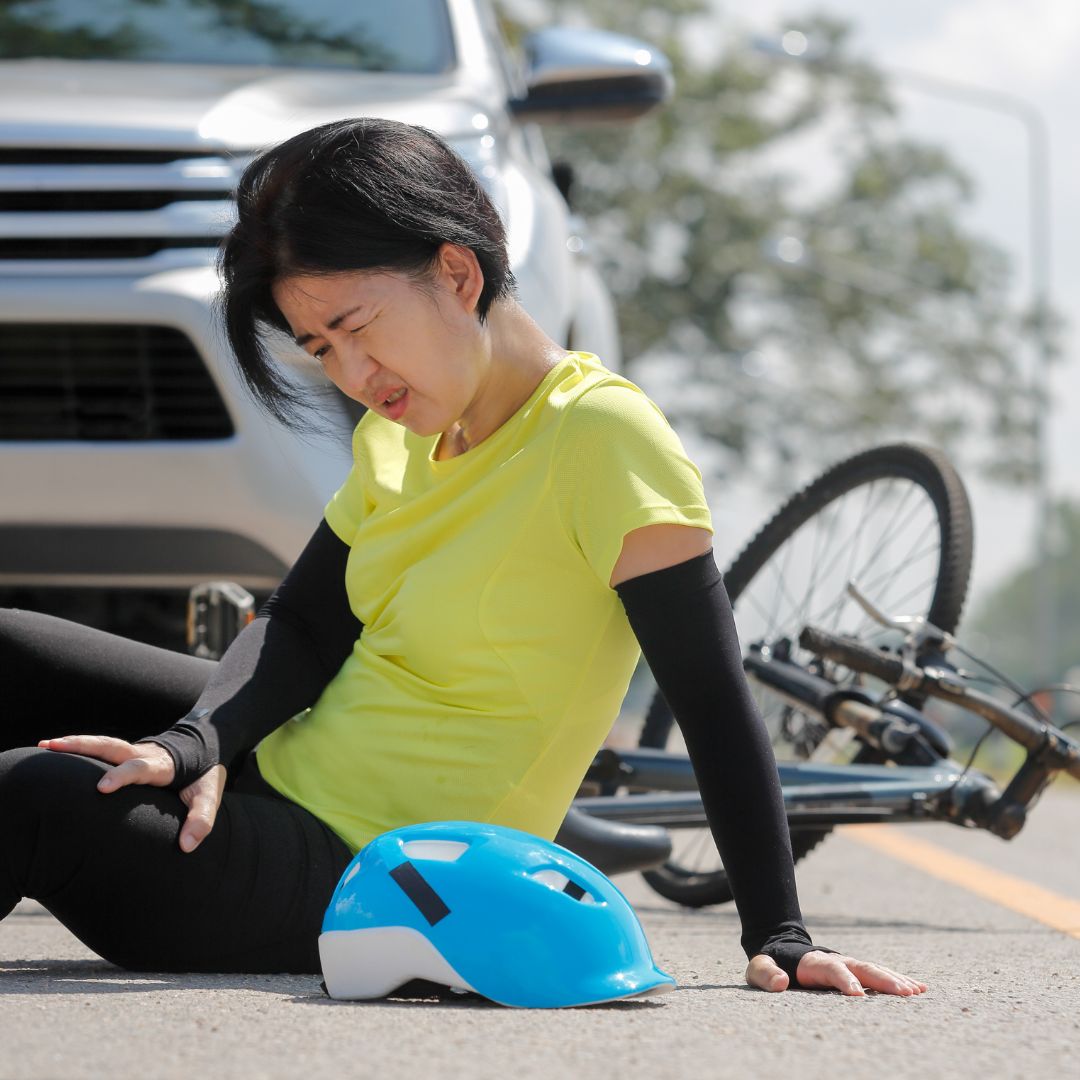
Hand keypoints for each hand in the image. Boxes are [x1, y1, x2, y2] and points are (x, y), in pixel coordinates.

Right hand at [38, 735, 225, 853]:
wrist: (206, 748)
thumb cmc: (203, 776)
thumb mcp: (210, 797)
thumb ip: (201, 819)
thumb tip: (186, 846)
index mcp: (162, 766)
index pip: (140, 768)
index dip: (122, 775)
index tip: (102, 787)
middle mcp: (144, 754)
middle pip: (111, 746)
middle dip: (83, 746)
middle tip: (53, 747)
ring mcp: (133, 752)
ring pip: (102, 744)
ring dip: (74, 743)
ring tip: (44, 745)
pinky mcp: (126, 755)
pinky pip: (100, 750)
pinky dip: (78, 749)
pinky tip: (52, 750)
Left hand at [746, 950, 927, 996]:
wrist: (780, 950)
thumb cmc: (769, 966)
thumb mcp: (758, 969)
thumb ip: (765, 974)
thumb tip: (781, 982)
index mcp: (812, 962)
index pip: (831, 970)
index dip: (845, 981)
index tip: (859, 996)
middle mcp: (835, 960)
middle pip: (861, 967)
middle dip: (882, 980)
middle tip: (904, 994)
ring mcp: (847, 964)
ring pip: (874, 969)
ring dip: (895, 980)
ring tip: (916, 992)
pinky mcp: (855, 971)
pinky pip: (879, 974)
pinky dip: (898, 979)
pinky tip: (919, 988)